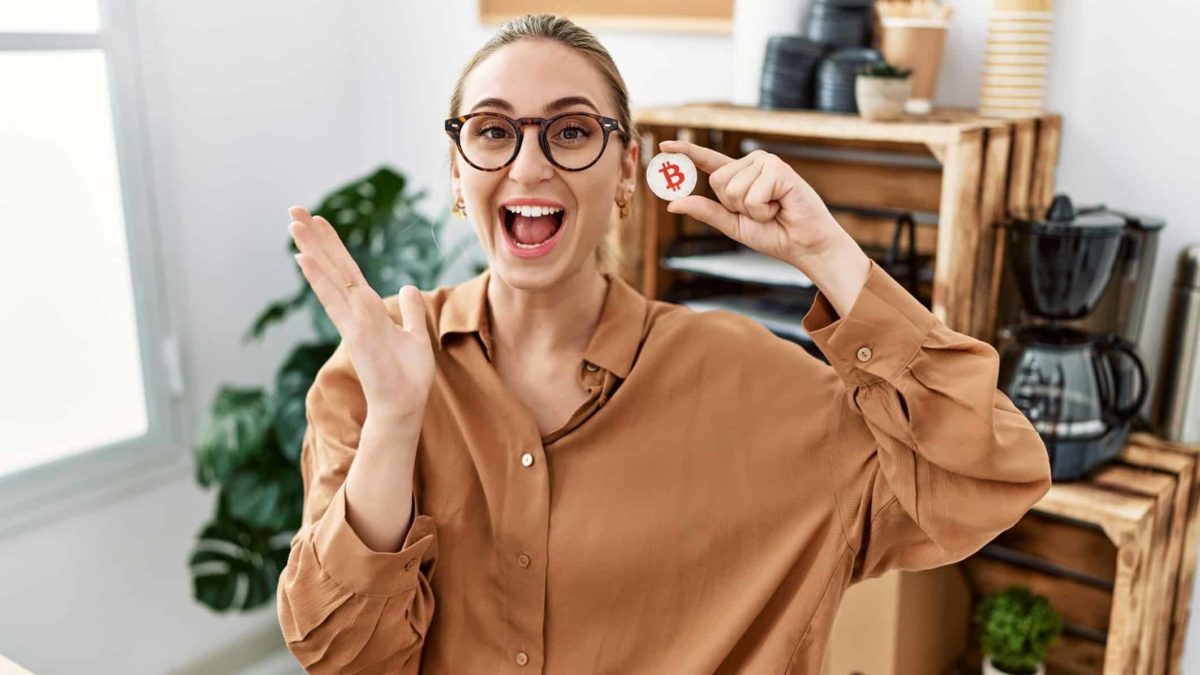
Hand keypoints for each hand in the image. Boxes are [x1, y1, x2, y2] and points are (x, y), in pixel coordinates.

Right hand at [288, 206, 433, 419]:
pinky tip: (303, 258)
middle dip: (314, 238)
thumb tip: (407, 287)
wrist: (405, 405)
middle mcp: (356, 310)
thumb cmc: (409, 376)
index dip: (333, 245)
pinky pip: (333, 300)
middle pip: (332, 266)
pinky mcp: (354, 332)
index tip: (319, 220)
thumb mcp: (417, 334)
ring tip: (292, 222)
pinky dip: (318, 279)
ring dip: (311, 248)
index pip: (348, 269)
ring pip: (328, 276)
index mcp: (369, 309)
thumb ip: (410, 311)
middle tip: (293, 209)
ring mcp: (352, 320)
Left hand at [658, 140, 869, 316]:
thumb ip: (706, 212)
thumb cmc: (774, 234)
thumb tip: (672, 204)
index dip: (686, 152)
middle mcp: (752, 163)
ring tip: (774, 209)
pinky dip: (763, 210)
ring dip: (752, 210)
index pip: (709, 161)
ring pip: (733, 190)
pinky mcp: (778, 168)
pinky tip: (781, 206)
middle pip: (718, 183)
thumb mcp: (732, 225)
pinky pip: (751, 195)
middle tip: (762, 211)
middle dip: (735, 206)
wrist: (804, 244)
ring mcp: (766, 162)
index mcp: (740, 175)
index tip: (664, 145)